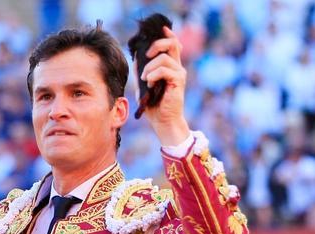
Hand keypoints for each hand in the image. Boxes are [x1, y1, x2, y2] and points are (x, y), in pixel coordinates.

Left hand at [140, 26, 190, 146]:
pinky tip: (149, 83)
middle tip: (147, 55)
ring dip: (149, 67)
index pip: (173, 43)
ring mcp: (179, 74)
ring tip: (145, 79)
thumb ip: (141, 70)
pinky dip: (153, 74)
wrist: (163, 121)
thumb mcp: (143, 84)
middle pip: (172, 43)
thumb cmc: (154, 105)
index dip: (167, 34)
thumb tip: (135, 55)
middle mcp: (177, 68)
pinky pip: (164, 70)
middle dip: (156, 44)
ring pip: (164, 58)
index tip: (160, 29)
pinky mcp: (178, 81)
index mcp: (171, 66)